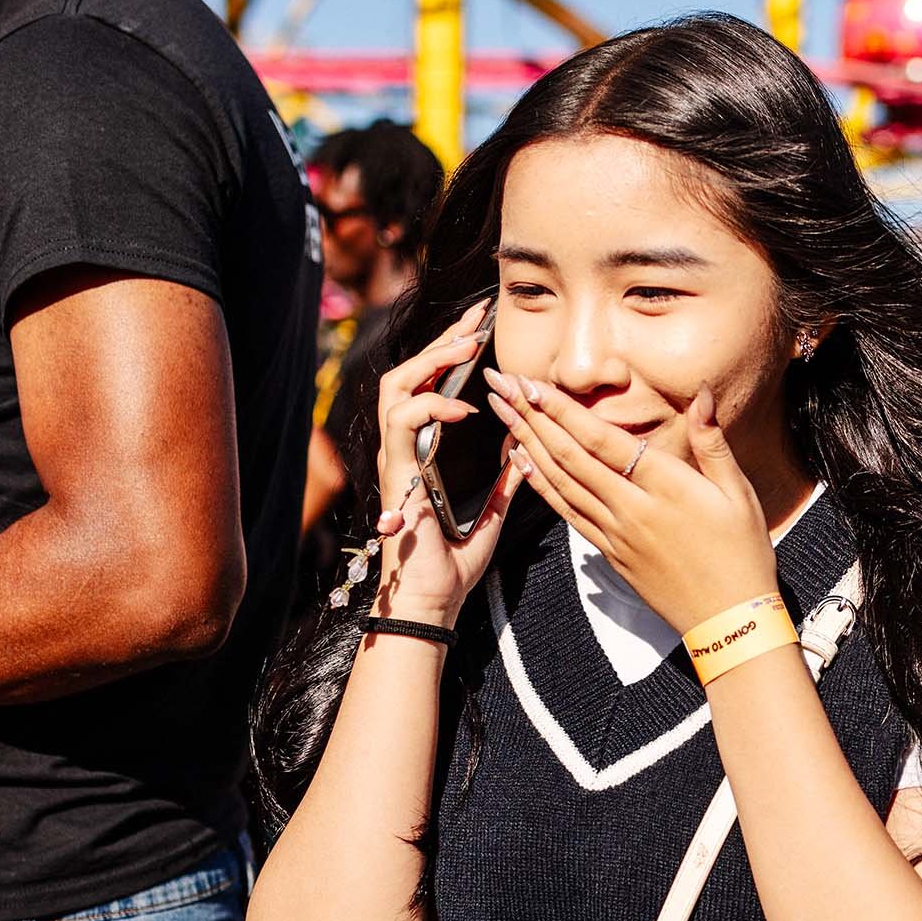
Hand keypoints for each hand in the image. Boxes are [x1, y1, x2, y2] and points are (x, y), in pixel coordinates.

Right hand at [369, 303, 523, 627]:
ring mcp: (396, 459)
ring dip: (431, 362)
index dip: (452, 352)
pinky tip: (462, 409)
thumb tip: (526, 450)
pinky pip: (402, 422)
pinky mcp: (396, 474)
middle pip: (408, 374)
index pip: (430, 386)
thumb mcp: (492, 513)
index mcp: (423, 452)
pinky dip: (431, 407)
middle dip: (441, 340)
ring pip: (395, 387)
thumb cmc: (454, 564)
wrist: (433, 602)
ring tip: (467, 348)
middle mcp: (404, 450)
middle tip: (476, 319)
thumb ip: (506, 480)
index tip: (481, 324)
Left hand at [486, 374, 778, 632]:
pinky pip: (566, 512)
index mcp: (665, 486)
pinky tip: (522, 462)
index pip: (602, 440)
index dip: (563, 411)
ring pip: (561, 482)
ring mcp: (616, 533)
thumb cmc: (741, 554)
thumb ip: (711, 440)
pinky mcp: (609, 552)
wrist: (730, 620)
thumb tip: (700, 394)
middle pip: (570, 455)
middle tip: (501, 383)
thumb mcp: (738, 493)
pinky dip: (540, 484)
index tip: (532, 384)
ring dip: (528, 444)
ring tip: (503, 414)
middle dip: (531, 416)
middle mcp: (632, 508)